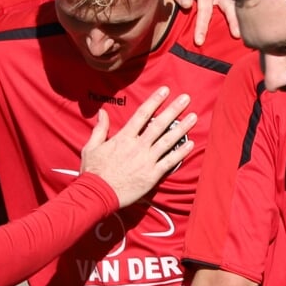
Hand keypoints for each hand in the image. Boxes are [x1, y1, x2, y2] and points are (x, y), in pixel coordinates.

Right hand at [79, 86, 196, 207]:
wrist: (98, 194)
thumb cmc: (93, 172)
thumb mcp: (91, 147)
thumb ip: (100, 129)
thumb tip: (102, 112)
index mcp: (124, 138)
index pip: (142, 114)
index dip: (155, 101)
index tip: (165, 91)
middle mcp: (138, 146)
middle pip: (159, 124)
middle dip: (174, 109)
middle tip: (186, 99)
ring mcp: (146, 160)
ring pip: (168, 141)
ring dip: (182, 128)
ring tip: (194, 117)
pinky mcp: (152, 175)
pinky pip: (170, 162)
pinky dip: (181, 153)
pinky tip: (191, 144)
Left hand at [169, 0, 238, 46]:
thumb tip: (188, 5)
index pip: (205, 9)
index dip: (202, 26)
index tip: (199, 41)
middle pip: (229, 5)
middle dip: (234, 20)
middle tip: (237, 35)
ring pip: (235, 6)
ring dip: (240, 20)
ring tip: (243, 35)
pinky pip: (234, 7)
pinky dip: (238, 17)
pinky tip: (241, 29)